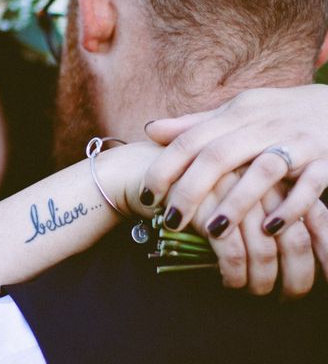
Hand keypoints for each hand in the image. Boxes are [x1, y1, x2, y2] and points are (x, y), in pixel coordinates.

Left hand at [142, 85, 327, 238]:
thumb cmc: (278, 113)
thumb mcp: (237, 112)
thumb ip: (195, 124)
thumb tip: (150, 130)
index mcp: (237, 113)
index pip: (192, 139)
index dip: (165, 167)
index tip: (146, 194)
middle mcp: (263, 125)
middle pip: (218, 156)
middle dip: (190, 190)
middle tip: (170, 221)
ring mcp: (297, 142)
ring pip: (262, 170)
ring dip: (237, 203)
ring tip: (214, 232)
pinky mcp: (327, 161)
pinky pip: (309, 186)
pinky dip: (290, 208)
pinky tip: (270, 230)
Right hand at [185, 172, 319, 296]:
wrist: (151, 167)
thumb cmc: (198, 184)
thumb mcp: (240, 192)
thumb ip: (272, 211)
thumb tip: (304, 252)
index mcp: (277, 178)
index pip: (317, 220)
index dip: (326, 255)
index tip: (324, 279)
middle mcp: (260, 183)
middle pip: (295, 241)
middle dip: (297, 278)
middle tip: (288, 296)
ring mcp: (233, 194)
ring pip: (265, 252)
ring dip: (262, 282)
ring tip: (253, 290)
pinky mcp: (207, 208)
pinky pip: (233, 254)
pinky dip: (235, 275)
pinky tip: (229, 281)